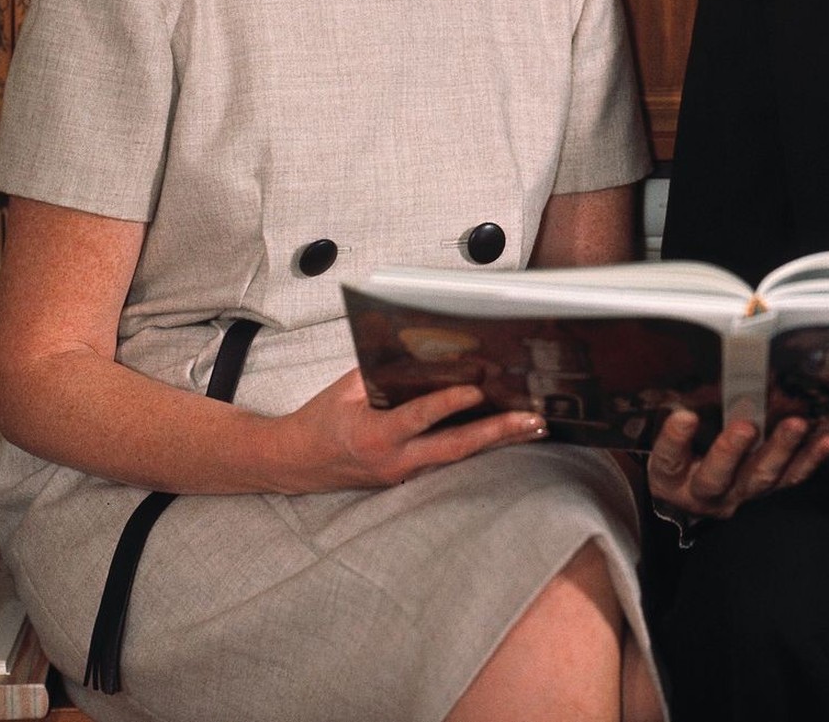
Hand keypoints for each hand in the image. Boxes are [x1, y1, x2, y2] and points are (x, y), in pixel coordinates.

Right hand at [271, 369, 548, 492]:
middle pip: (454, 448)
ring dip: (497, 440)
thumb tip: (425, 351)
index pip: (419, 417)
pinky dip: (477, 445)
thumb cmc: (321, 419)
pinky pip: (447, 458)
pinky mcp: (408, 477)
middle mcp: (393, 461)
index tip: (479, 388)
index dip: (449, 403)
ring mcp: (403, 473)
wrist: (294, 463)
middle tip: (532, 419)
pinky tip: (504, 433)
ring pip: (458, 456)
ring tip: (534, 425)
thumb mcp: (346, 387)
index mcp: (373, 434)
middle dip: (496, 433)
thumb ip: (384, 372)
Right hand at [645, 408, 828, 521]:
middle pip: (719, 476)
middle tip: (745, 427)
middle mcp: (707, 492)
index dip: (675, 441)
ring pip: (762, 477)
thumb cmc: (681, 454)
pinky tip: (828, 440)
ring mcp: (742, 493)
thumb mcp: (669, 434)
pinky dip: (813, 458)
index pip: (669, 461)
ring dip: (781, 450)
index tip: (684, 417)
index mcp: (673, 478)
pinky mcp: (770, 489)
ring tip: (796, 426)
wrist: (695, 491)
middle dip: (732, 451)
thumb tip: (691, 369)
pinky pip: (794, 477)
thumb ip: (677, 407)